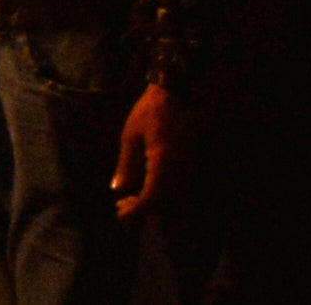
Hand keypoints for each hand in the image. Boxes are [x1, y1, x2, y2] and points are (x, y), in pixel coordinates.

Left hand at [112, 82, 178, 217]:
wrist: (175, 96)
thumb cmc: (149, 112)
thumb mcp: (130, 136)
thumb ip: (126, 165)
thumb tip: (119, 190)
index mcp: (164, 161)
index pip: (153, 198)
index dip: (138, 211)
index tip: (120, 214)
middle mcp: (181, 171)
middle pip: (168, 207)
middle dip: (145, 214)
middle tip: (122, 208)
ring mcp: (189, 171)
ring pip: (178, 205)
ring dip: (156, 210)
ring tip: (131, 202)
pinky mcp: (192, 169)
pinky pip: (182, 195)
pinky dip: (165, 201)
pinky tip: (146, 194)